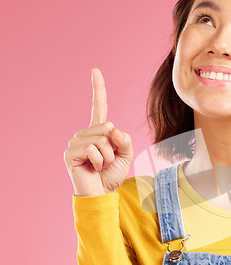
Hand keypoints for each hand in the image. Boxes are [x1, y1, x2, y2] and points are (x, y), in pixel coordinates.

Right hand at [64, 68, 133, 195]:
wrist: (101, 194)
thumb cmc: (111, 175)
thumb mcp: (125, 155)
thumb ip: (125, 140)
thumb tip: (113, 129)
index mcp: (98, 132)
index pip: (98, 107)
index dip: (98, 89)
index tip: (95, 70)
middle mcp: (84, 134)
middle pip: (108, 127)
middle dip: (114, 147)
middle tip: (107, 161)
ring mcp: (75, 142)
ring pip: (102, 139)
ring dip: (107, 156)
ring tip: (100, 166)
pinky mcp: (71, 152)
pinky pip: (94, 149)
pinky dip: (99, 161)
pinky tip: (94, 168)